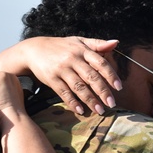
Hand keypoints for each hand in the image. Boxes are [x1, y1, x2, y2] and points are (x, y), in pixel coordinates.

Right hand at [0, 37, 121, 114]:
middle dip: (103, 91)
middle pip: (91, 77)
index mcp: (82, 50)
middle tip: (112, 103)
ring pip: (78, 87)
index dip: (111, 75)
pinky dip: (72, 102)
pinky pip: (64, 92)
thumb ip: (98, 44)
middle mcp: (73, 59)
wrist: (34, 49)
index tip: (119, 87)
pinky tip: (80, 110)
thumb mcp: (79, 41)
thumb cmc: (61, 46)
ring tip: (99, 110)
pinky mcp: (51, 79)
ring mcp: (61, 69)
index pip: (100, 63)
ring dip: (90, 100)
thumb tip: (116, 43)